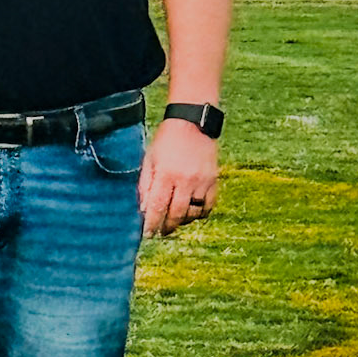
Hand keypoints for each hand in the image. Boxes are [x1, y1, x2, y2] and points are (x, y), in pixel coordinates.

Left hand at [138, 120, 218, 238]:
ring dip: (183, 221)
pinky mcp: (214, 180)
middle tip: (161, 232)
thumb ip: (146, 185)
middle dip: (167, 227)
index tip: (148, 234)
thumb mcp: (150, 160)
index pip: (158, 206)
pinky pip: (209, 206)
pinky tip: (191, 213)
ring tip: (174, 222)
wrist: (193, 123)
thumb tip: (143, 209)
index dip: (152, 224)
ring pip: (193, 213)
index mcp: (166, 174)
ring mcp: (202, 181)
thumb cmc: (166, 141)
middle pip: (177, 214)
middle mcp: (185, 179)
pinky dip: (200, 213)